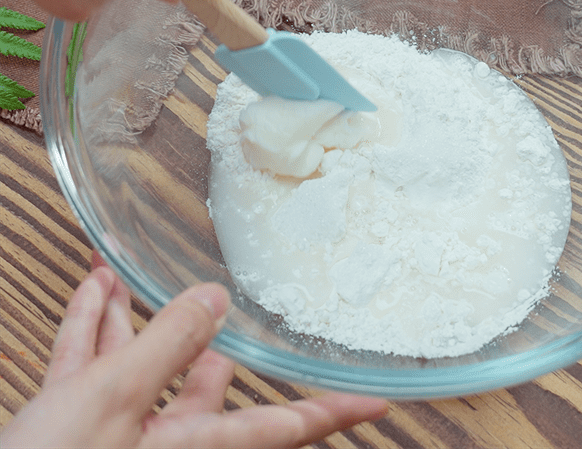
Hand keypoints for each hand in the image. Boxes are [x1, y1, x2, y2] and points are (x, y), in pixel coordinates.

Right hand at [1, 254, 387, 448]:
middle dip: (204, 345)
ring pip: (140, 373)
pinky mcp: (73, 438)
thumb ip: (167, 346)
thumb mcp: (112, 400)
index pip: (283, 427)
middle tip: (221, 312)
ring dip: (133, 322)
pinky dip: (92, 335)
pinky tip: (95, 291)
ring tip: (129, 279)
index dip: (333, 412)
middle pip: (204, 391)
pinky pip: (93, 376)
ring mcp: (116, 444)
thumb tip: (215, 298)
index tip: (378, 402)